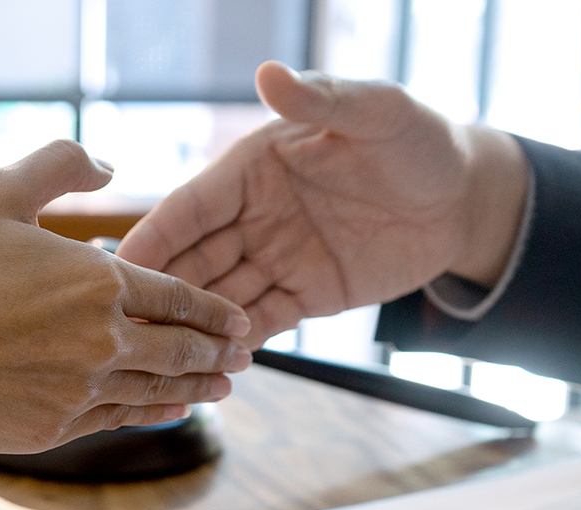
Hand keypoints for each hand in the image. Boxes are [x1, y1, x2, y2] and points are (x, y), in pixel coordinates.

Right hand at [0, 138, 251, 451]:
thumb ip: (60, 165)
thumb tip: (108, 165)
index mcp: (97, 283)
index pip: (177, 297)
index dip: (214, 310)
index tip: (240, 320)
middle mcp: (101, 344)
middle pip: (178, 351)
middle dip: (217, 354)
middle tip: (244, 357)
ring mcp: (78, 394)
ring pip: (154, 392)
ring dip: (194, 388)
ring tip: (220, 389)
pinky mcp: (50, 430)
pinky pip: (115, 421)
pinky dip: (148, 414)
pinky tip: (165, 411)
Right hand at [118, 61, 527, 347]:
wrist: (463, 200)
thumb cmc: (418, 141)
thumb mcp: (375, 113)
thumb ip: (320, 100)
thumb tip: (269, 73)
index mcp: (252, 169)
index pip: (191, 207)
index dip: (155, 236)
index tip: (118, 265)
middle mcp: (254, 216)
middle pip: (194, 259)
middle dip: (161, 292)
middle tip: (127, 327)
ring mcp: (276, 259)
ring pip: (221, 297)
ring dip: (196, 326)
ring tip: (169, 358)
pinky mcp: (304, 296)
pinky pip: (262, 323)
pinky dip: (241, 344)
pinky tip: (219, 365)